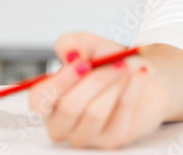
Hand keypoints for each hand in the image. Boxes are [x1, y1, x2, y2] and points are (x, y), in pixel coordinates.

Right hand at [28, 32, 171, 148]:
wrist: (143, 77)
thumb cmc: (110, 65)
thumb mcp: (89, 46)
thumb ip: (71, 43)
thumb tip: (70, 53)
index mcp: (50, 102)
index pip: (39, 100)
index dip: (59, 82)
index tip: (84, 62)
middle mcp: (63, 124)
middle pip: (70, 107)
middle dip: (97, 79)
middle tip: (119, 61)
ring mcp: (87, 136)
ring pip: (95, 112)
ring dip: (116, 83)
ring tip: (130, 67)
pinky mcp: (113, 140)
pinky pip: (120, 114)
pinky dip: (133, 88)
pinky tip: (141, 73)